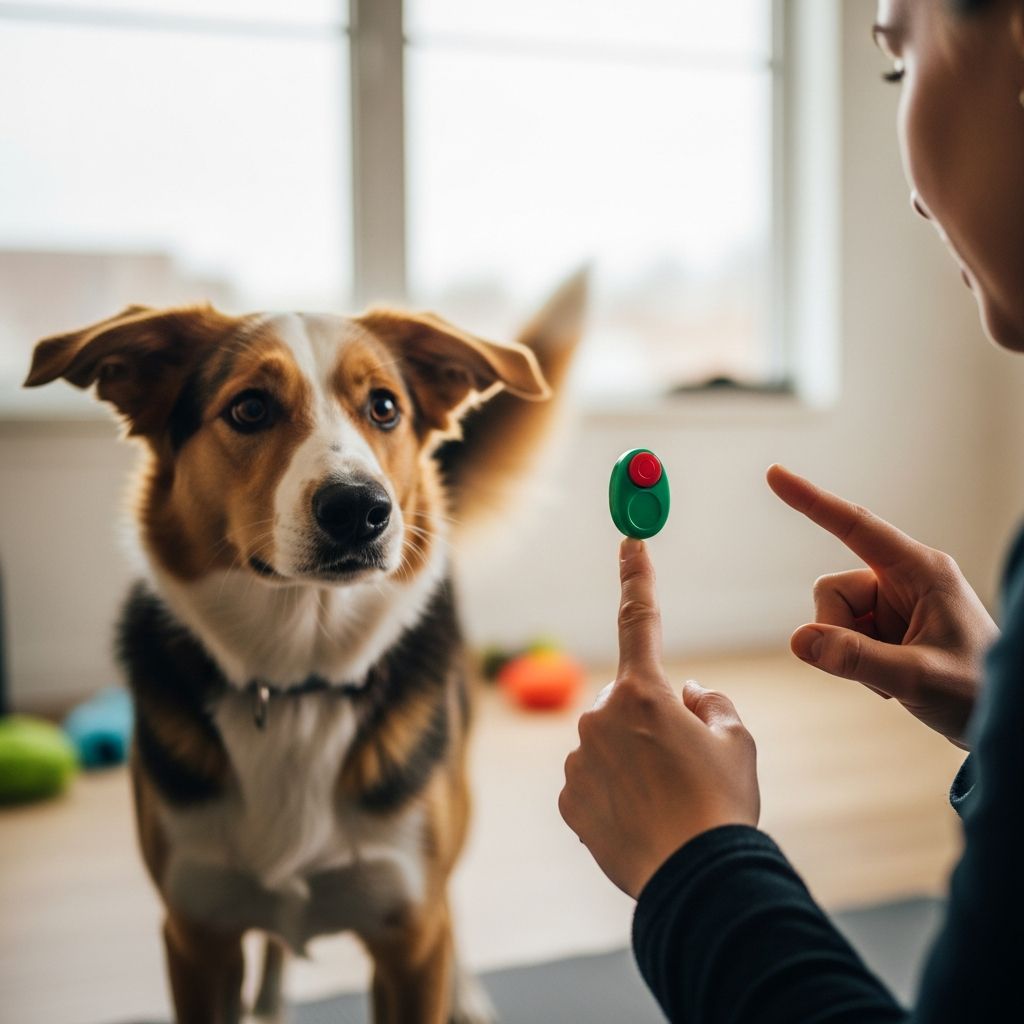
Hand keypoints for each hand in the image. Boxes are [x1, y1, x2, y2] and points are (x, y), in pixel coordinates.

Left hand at [558, 539, 759, 898]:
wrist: (696, 880)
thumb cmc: (722, 804)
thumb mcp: (738, 742)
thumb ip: (712, 704)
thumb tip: (690, 695)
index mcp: (645, 692)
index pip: (640, 619)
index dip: (637, 576)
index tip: (629, 540)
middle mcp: (600, 716)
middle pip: (629, 702)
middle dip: (651, 719)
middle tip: (684, 766)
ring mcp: (579, 758)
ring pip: (609, 744)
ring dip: (632, 760)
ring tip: (667, 803)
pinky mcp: (568, 798)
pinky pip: (592, 782)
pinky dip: (615, 794)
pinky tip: (642, 821)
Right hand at [767, 465, 997, 748]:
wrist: (1004, 721)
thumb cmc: (976, 692)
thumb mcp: (918, 678)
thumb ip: (856, 658)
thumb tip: (797, 640)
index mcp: (921, 570)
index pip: (855, 526)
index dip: (811, 500)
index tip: (774, 474)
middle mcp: (903, 578)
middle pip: (830, 590)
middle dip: (838, 632)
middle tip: (880, 673)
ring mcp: (892, 603)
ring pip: (830, 616)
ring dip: (849, 653)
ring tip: (892, 678)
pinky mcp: (885, 627)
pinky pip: (841, 636)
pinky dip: (855, 662)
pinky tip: (891, 681)